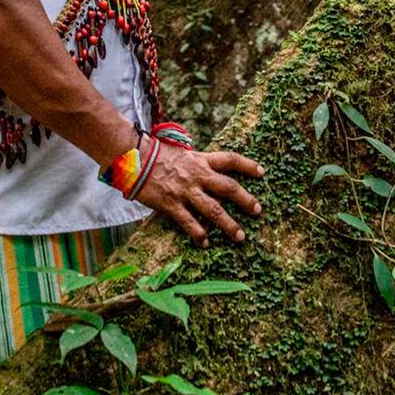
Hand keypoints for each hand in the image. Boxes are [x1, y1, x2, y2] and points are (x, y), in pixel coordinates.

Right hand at [133, 143, 265, 241]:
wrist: (132, 157)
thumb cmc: (155, 154)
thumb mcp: (181, 152)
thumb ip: (196, 162)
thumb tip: (207, 170)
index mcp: (200, 160)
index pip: (230, 160)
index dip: (248, 165)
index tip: (262, 172)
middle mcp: (197, 175)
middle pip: (228, 187)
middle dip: (245, 199)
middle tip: (258, 211)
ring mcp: (184, 190)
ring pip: (212, 209)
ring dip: (228, 224)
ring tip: (240, 236)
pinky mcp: (170, 203)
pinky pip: (188, 221)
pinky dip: (198, 233)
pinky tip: (205, 242)